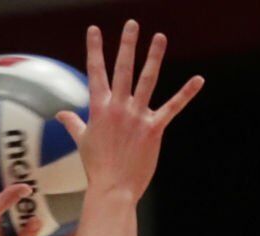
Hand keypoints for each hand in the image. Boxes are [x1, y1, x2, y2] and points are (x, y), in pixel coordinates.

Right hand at [60, 20, 203, 200]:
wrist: (112, 188)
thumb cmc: (97, 167)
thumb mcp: (82, 141)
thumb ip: (73, 123)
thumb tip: (61, 114)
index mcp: (98, 107)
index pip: (95, 71)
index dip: (95, 49)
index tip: (94, 30)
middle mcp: (118, 107)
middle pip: (123, 68)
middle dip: (127, 44)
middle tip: (132, 24)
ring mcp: (137, 116)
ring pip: (147, 80)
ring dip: (154, 57)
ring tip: (160, 37)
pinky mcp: (154, 129)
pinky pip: (173, 107)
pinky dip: (187, 93)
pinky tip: (198, 80)